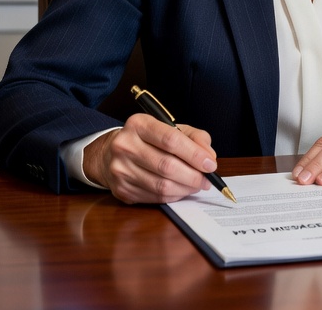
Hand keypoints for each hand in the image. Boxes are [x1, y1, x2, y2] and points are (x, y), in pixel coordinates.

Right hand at [85, 113, 217, 203]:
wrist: (111, 154)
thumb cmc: (148, 140)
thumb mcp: (171, 128)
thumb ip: (195, 138)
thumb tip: (209, 157)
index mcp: (138, 124)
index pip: (171, 140)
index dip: (194, 154)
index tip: (210, 164)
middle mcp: (125, 146)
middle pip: (167, 166)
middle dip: (193, 175)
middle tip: (207, 180)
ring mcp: (120, 170)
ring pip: (162, 185)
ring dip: (186, 188)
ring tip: (197, 185)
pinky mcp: (122, 190)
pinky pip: (155, 197)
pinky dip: (174, 196)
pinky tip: (181, 190)